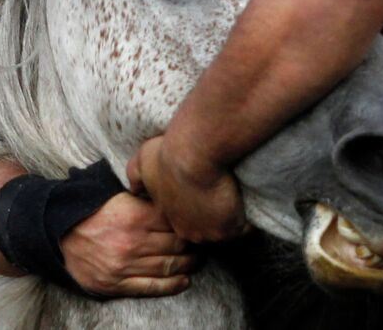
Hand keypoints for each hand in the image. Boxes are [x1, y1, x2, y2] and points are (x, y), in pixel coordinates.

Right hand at [60, 192, 196, 296]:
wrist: (58, 236)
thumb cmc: (91, 213)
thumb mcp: (118, 197)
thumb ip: (145, 201)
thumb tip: (172, 200)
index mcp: (134, 216)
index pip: (174, 222)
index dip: (188, 223)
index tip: (196, 223)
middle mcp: (133, 242)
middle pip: (176, 245)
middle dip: (193, 245)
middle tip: (202, 243)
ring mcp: (125, 265)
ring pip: (168, 267)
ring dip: (188, 264)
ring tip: (196, 260)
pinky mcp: (117, 284)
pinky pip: (152, 287)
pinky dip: (172, 285)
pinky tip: (184, 280)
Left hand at [127, 136, 247, 243]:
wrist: (195, 151)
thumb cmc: (168, 153)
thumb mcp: (143, 161)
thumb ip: (137, 175)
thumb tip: (134, 187)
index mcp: (170, 217)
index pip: (186, 222)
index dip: (197, 209)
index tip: (204, 195)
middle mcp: (189, 230)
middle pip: (205, 231)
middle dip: (214, 219)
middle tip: (221, 198)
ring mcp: (211, 232)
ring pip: (224, 231)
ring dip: (231, 218)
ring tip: (235, 200)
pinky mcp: (231, 227)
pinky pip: (245, 229)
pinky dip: (248, 219)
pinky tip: (247, 203)